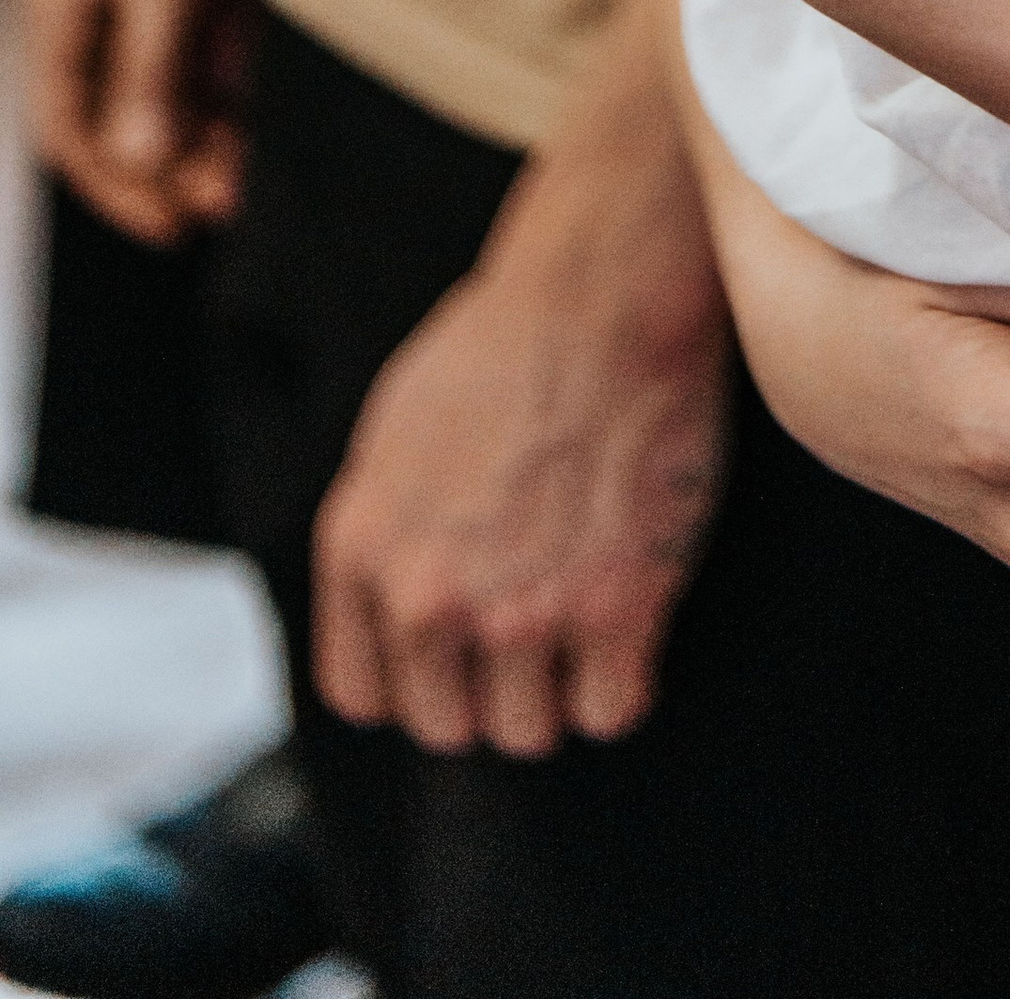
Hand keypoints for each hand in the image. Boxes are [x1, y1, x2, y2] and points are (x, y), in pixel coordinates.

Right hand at [24, 0, 258, 243]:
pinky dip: (226, 96)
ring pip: (166, 90)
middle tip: (217, 209)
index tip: (169, 226)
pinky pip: (206, 56)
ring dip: (199, 139)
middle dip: (162, 167)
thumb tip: (137, 160)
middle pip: (118, 113)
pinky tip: (257, 129)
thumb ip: (153, 66)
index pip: (68, 121)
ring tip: (243, 183)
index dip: (113, 182)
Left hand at [313, 33, 730, 756]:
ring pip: (532, 732)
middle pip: (451, 726)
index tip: (460, 650)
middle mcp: (427, 596)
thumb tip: (394, 612)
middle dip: (495, 686)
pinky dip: (627, 679)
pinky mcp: (617, 608)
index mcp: (361, 549)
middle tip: (541, 622)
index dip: (419, 678)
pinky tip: (636, 619)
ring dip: (562, 687)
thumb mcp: (395, 431)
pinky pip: (613, 711)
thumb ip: (382, 533)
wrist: (609, 289)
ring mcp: (522, 610)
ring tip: (590, 613)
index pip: (366, 694)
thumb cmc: (509, 338)